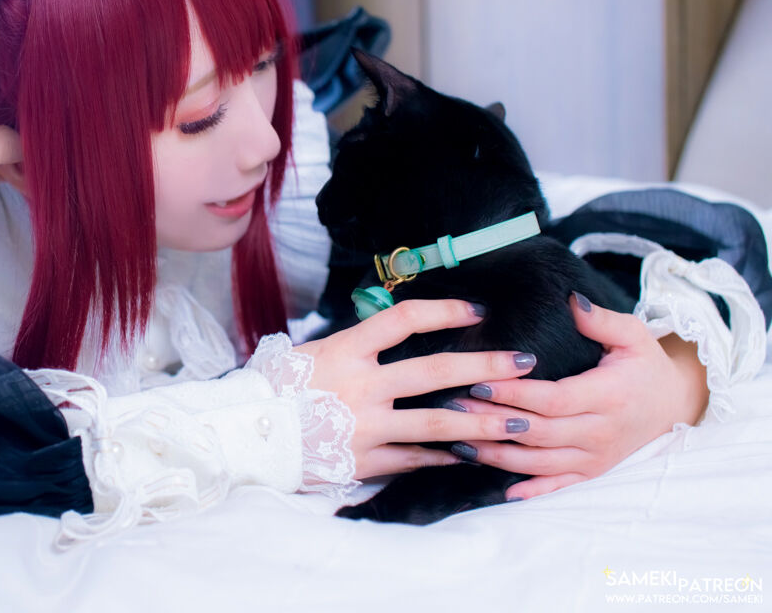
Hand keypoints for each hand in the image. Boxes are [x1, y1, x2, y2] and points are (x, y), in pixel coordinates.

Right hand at [295, 299, 546, 479]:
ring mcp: (366, 427)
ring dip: (482, 422)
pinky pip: (415, 458)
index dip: (444, 311)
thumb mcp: (310, 352)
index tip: (478, 311)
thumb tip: (397, 331)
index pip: (404, 320)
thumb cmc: (276, 387)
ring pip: (437, 423)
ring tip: (519, 421)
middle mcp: (360, 386)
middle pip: (435, 371)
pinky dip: (443, 457)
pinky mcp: (365, 461)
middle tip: (525, 362)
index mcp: (345, 350)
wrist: (247, 435)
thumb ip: (354, 346)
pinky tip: (468, 455)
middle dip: (485, 366)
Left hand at [448, 293, 708, 499]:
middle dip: (493, 420)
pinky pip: (558, 486)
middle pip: (539, 432)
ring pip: (540, 463)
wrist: (675, 405)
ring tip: (458, 440)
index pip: (553, 399)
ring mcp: (596, 457)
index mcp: (609, 396)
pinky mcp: (592, 472)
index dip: (515, 394)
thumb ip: (601, 320)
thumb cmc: (646, 365)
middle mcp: (601, 432)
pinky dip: (531, 490)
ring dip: (498, 456)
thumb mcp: (634, 335)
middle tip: (452, 405)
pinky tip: (500, 491)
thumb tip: (571, 301)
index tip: (479, 381)